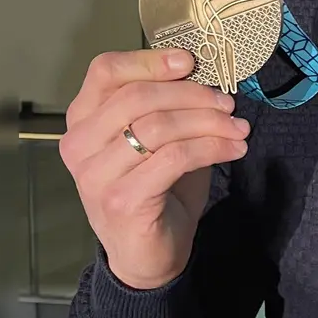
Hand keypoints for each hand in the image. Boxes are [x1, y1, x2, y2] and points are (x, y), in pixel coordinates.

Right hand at [60, 49, 250, 290]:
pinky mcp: (121, 200)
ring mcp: (95, 175)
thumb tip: (204, 72)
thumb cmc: (154, 190)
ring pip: (158, 126)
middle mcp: (79, 144)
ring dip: (208, 122)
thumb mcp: (157, 139)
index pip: (105, 71)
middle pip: (136, 96)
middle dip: (191, 94)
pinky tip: (233, 149)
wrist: (146, 256)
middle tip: (228, 104)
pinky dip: (211, 147)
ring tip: (238, 129)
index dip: (150, 60)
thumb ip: (166, 105)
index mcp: (83, 119)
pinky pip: (174, 158)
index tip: (191, 61)